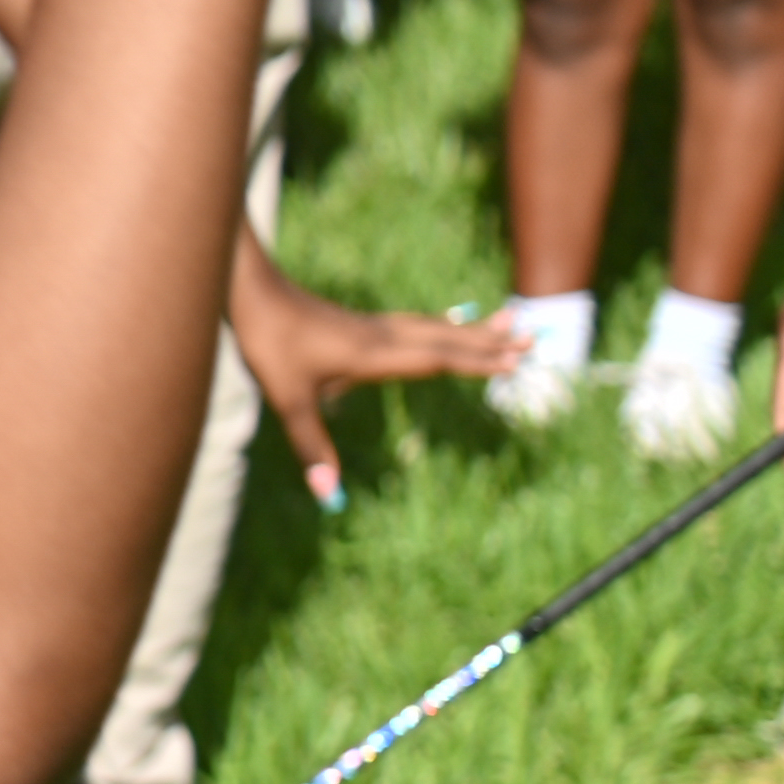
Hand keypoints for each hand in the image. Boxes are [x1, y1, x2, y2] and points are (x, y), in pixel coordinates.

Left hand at [224, 250, 524, 508]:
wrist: (248, 289)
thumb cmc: (267, 343)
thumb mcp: (286, 401)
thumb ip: (310, 446)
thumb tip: (327, 494)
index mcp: (374, 355)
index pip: (438, 359)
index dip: (477, 361)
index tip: (517, 361)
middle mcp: (381, 337)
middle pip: (445, 338)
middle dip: (489, 342)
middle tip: (535, 338)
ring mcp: (370, 326)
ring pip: (432, 327)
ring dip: (470, 330)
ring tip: (507, 322)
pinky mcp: (358, 323)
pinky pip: (414, 325)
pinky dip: (441, 326)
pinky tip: (445, 328)